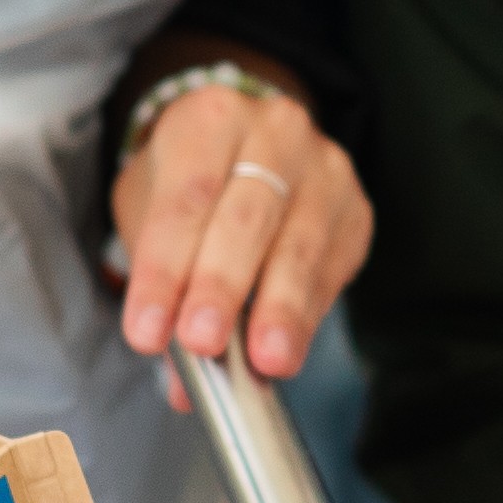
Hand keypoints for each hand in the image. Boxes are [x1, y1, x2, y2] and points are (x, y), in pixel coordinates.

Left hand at [113, 78, 370, 399]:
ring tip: (265, 361)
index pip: (184, 198)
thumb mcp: (154, 219)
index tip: (146, 332)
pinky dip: (308, 315)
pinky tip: (290, 348)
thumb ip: (164, 293)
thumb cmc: (195, 191)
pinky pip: (331, 268)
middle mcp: (274, 130)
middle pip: (246, 216)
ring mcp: (324, 167)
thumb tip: (181, 385)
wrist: (251, 152)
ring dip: (280, 310)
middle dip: (221, 286)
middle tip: (202, 342)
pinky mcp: (355, 208)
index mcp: (210, 118)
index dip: (164, 270)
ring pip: (299, 244)